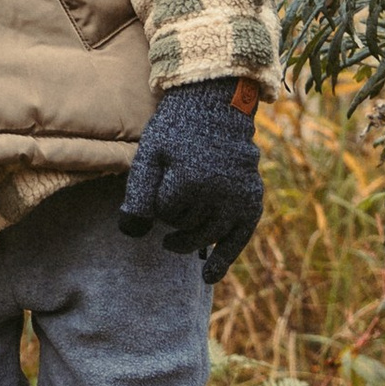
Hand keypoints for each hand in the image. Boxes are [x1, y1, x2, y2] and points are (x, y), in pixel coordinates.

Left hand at [117, 80, 264, 284]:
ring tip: (172, 241)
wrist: (216, 108)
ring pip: (207, 236)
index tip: (161, 181)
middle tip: (170, 198)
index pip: (164, 213)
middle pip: (186, 226)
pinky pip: (239, 238)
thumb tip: (132, 233)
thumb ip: (138, 194)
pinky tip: (208, 277)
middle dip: (173, 217)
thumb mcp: (149, 156)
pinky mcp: (252, 201)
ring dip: (189, 238)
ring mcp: (238, 198)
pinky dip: (224, 260)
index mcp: (191, 180)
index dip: (157, 201)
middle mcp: (219, 193)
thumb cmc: (176, 132)